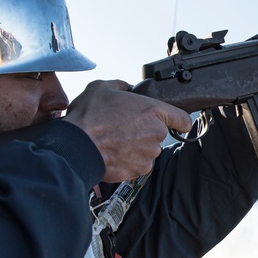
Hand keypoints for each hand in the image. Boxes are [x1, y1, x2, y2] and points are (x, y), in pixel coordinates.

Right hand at [64, 80, 191, 181]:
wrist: (76, 148)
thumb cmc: (89, 118)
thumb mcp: (102, 88)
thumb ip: (122, 86)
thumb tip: (128, 88)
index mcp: (152, 110)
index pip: (182, 119)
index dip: (178, 120)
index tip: (176, 123)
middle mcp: (155, 134)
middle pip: (158, 134)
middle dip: (144, 131)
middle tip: (123, 127)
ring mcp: (148, 155)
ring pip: (147, 150)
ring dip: (136, 147)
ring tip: (115, 140)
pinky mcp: (138, 171)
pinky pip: (137, 164)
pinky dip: (128, 160)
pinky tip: (113, 152)